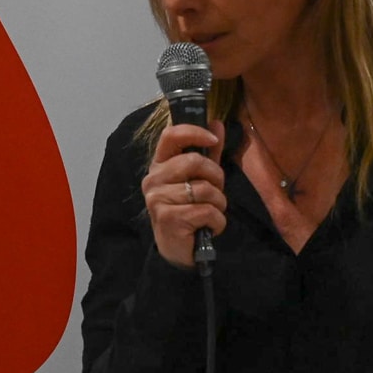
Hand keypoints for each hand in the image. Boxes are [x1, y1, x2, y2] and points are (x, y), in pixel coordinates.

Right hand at [140, 118, 226, 269]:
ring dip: (219, 203)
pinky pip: (206, 211)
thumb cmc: (189, 209)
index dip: (194, 132)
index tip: (213, 140)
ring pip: (204, 189)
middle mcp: (153, 179)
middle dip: (216, 177)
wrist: (178, 250)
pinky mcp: (168, 218)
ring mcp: (157, 199)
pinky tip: (209, 227)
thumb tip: (217, 123)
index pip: (171, 135)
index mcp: (159, 164)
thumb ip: (208, 152)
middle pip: (194, 161)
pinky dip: (217, 221)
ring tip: (212, 212)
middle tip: (217, 191)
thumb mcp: (200, 178)